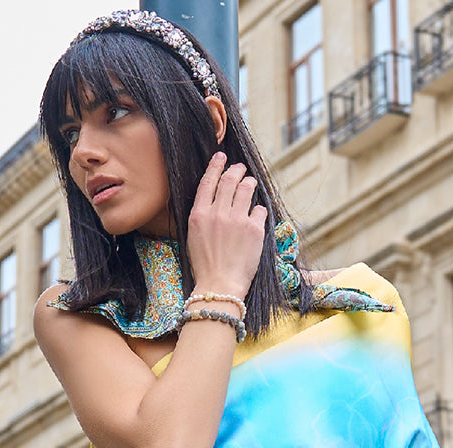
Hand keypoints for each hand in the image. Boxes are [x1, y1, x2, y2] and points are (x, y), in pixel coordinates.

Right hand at [186, 152, 267, 299]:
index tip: (222, 157)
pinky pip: (258, 210)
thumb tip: (213, 200)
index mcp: (199, 215)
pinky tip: (256, 214)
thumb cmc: (205, 267)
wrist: (220, 286)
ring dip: (249, 183)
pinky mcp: (254, 229)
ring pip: (246, 189)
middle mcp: (217, 213)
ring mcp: (237, 220)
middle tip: (241, 168)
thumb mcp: (193, 237)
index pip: (208, 181)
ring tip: (251, 183)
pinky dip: (258, 209)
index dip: (216, 165)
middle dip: (236, 170)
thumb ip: (202, 216)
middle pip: (229, 180)